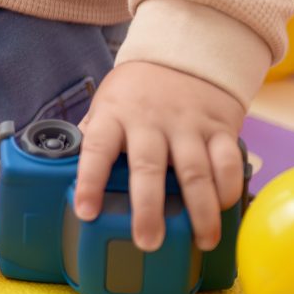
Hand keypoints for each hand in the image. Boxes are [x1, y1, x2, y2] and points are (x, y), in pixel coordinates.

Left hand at [72, 60, 248, 252]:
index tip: (86, 211)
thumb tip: (64, 169)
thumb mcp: (108, 104)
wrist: (185, 52)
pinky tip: (225, 207)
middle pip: (148, 168)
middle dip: (148, 208)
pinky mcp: (220, 126)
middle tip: (148, 241)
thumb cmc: (138, 89)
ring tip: (202, 240)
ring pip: (195, 171)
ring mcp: (187, 124)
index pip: (97, 148)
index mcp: (115, 116)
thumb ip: (94, 135)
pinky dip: (229, 186)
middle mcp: (150, 121)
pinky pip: (227, 160)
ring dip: (200, 210)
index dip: (90, 180)